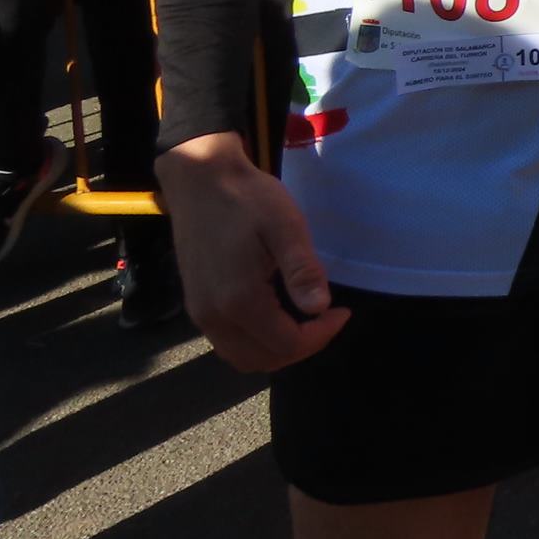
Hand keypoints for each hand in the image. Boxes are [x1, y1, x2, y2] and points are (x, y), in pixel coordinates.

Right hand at [157, 132, 349, 371]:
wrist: (199, 179)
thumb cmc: (247, 198)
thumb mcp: (285, 226)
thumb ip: (302, 269)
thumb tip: (320, 307)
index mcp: (239, 300)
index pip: (286, 344)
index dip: (321, 336)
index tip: (342, 311)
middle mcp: (213, 316)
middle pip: (261, 359)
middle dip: (300, 348)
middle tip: (326, 320)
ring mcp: (199, 313)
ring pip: (241, 356)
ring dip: (276, 349)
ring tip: (304, 321)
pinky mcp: (195, 304)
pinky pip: (227, 341)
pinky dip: (255, 341)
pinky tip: (276, 313)